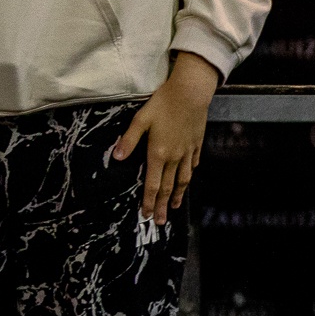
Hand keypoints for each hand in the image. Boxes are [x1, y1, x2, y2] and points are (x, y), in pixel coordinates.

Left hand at [112, 52, 219, 222]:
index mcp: (158, 153)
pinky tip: (187, 179)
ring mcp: (188, 152)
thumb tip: (117, 157)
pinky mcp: (197, 145)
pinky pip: (193, 164)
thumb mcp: (140, 120)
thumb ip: (129, 140)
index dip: (149, 201)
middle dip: (162, 205)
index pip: (152, 184)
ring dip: (177, 195)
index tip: (146, 214)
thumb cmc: (163, 104)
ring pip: (183, 179)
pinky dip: (189, 175)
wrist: (191, 94)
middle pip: (167, 187)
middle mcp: (174, 157)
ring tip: (175, 207)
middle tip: (159, 221)